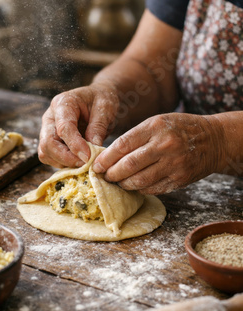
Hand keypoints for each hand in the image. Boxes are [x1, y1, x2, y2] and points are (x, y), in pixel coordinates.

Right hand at [38, 83, 118, 167]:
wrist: (98, 100)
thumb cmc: (101, 101)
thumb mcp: (105, 109)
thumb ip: (98, 128)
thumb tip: (92, 152)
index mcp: (62, 103)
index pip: (63, 128)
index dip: (75, 145)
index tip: (88, 157)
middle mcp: (50, 117)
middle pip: (48, 142)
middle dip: (66, 158)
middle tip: (85, 164)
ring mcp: (47, 129)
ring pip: (45, 152)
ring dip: (63, 162)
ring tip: (83, 164)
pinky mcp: (50, 141)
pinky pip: (49, 157)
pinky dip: (62, 164)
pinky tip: (77, 163)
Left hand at [92, 113, 224, 193]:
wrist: (214, 140)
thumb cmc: (180, 129)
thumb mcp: (158, 122)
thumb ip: (136, 136)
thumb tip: (109, 156)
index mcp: (155, 127)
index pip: (122, 145)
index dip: (105, 158)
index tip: (96, 165)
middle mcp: (164, 145)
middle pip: (128, 166)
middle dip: (111, 174)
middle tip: (104, 176)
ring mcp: (173, 164)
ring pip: (138, 181)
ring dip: (123, 184)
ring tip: (118, 181)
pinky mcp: (179, 179)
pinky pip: (152, 189)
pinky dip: (139, 189)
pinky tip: (135, 185)